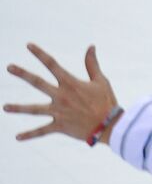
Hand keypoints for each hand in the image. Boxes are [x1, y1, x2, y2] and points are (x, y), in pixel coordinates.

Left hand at [5, 43, 119, 142]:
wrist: (109, 125)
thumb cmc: (106, 102)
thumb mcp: (101, 81)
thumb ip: (92, 64)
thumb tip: (91, 47)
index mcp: (70, 83)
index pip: (52, 65)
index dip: (40, 54)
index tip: (28, 46)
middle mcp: (61, 96)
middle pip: (37, 83)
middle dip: (23, 74)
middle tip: (9, 67)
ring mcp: (59, 112)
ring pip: (34, 109)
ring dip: (18, 108)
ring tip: (4, 107)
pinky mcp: (59, 126)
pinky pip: (42, 131)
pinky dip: (30, 135)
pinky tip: (17, 137)